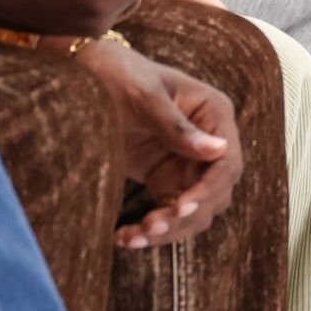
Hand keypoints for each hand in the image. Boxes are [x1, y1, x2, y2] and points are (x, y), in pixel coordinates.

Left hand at [74, 37, 241, 249]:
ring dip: (167, 230)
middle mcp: (208, 141)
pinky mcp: (165, 179)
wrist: (84, 75)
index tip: (181, 208)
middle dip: (184, 216)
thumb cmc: (118, 73)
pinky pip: (167, 213)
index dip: (208, 190)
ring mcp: (187, 163)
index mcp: (213, 113)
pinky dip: (150, 230)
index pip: (226, 162)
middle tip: (152, 227)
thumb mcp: (145, 96)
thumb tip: (219, 151)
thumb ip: (177, 126)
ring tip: (133, 237)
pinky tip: (125, 237)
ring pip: (192, 212)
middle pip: (213, 194)